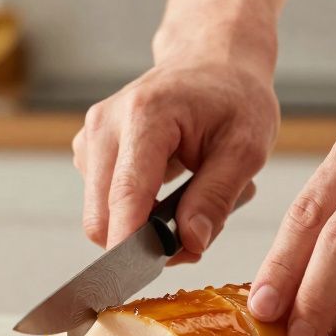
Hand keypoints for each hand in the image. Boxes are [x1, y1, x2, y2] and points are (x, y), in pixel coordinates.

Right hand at [73, 58, 277, 263]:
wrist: (212, 60)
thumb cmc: (234, 99)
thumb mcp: (246, 147)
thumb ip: (217, 198)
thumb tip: (188, 243)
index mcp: (145, 116)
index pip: (125, 195)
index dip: (131, 244)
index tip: (147, 275)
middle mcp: (106, 124)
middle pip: (101, 215)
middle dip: (141, 241)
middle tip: (195, 235)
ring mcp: (92, 136)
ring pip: (100, 215)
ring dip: (140, 226)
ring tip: (187, 199)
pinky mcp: (89, 149)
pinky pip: (103, 202)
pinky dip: (132, 211)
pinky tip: (166, 188)